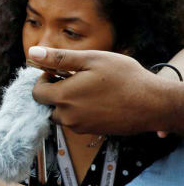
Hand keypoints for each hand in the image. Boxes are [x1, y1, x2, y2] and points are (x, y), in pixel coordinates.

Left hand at [27, 45, 174, 135]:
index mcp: (63, 97)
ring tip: (89, 89)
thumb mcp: (91, 60)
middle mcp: (67, 116)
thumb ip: (59, 58)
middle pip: (48, 105)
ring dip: (68, 102)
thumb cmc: (125, 78)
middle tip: (76, 79)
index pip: (36, 93)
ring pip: (62, 114)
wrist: (152, 103)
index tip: (58, 72)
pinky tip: (98, 100)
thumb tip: (33, 53)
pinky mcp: (90, 132)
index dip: (44, 80)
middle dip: (56, 91)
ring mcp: (79, 127)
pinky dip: (80, 111)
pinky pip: (76, 121)